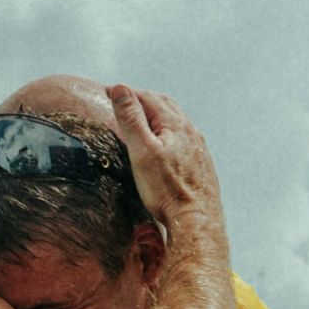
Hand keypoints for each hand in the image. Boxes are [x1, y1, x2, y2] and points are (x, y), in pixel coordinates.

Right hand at [107, 86, 223, 233]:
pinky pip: (183, 137)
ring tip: (141, 117)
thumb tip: (121, 90)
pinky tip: (164, 143)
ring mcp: (198, 147)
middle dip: (142, 99)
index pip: (147, 97)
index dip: (126, 93)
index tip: (108, 92)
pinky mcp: (200, 162)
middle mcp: (190, 131)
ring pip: (176, 120)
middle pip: (164, 105)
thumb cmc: (167, 190)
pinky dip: (168, 130)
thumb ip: (131, 119)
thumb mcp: (142, 151)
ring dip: (157, 113)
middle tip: (123, 100)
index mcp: (175, 124)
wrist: (196, 219)